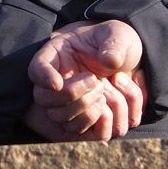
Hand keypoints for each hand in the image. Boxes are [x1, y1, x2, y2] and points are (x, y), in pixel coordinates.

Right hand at [26, 20, 146, 141]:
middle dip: (71, 94)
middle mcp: (57, 81)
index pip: (37, 67)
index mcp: (58, 54)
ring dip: (84, 110)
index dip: (42, 76)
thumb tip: (109, 62)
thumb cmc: (118, 44)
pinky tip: (108, 107)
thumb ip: (114, 44)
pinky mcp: (82, 120)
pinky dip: (96, 124)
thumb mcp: (119, 35)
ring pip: (60, 119)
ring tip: (103, 91)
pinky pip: (79, 133)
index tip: (57, 83)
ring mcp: (67, 103)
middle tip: (96, 81)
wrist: (130, 63)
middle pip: (43, 98)